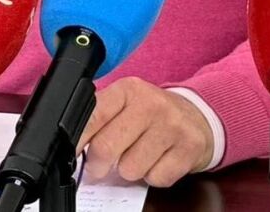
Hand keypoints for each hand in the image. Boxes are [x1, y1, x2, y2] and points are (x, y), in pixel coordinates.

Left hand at [78, 77, 213, 187]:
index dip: (78, 141)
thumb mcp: (126, 104)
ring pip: (130, 169)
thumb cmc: (152, 115)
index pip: (93, 116)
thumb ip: (100, 118)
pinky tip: (158, 161)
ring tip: (139, 156)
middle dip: (98, 165)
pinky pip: (155, 179)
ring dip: (130, 170)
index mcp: (129, 90)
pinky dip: (153, 176)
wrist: (199, 118)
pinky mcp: (189, 149)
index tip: (72, 155)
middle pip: (106, 147)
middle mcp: (152, 104)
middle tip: (100, 166)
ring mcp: (173, 127)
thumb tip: (71, 146)